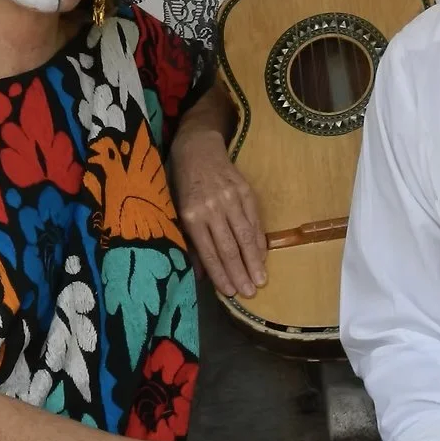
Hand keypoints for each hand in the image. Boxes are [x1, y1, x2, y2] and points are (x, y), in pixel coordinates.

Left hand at [170, 128, 266, 298]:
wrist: (198, 147)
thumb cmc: (182, 183)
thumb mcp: (177, 210)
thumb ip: (189, 242)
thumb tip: (201, 274)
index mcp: (192, 216)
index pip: (209, 251)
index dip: (220, 274)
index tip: (230, 293)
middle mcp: (212, 209)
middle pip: (229, 247)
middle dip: (240, 273)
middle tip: (250, 293)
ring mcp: (231, 200)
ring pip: (245, 235)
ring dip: (254, 261)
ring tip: (261, 280)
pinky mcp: (246, 192)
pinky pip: (254, 220)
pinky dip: (259, 240)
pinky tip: (263, 256)